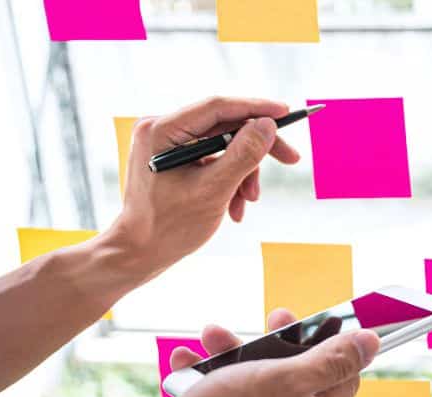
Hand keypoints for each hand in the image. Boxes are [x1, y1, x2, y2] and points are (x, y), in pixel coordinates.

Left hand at [106, 97, 300, 278]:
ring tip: (248, 201)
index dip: (256, 108)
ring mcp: (166, 144)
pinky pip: (212, 159)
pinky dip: (229, 180)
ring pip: (222, 145)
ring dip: (243, 173)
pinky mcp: (173, 159)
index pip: (217, 107)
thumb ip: (243, 155)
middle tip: (290, 159)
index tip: (286, 113)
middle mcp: (161, 129)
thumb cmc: (170, 226)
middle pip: (223, 125)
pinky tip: (233, 206)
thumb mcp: (214, 190)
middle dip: (255, 149)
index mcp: (161, 130)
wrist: (141, 253)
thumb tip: (268, 125)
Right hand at [112, 309, 378, 396]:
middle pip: (296, 374)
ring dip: (232, 355)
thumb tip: (372, 342)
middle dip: (273, 342)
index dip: (329, 340)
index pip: (344, 373)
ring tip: (209, 337)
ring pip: (254, 384)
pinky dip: (206, 380)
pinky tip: (185, 365)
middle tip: (263, 321)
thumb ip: (330, 361)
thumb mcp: (284, 380)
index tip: (304, 318)